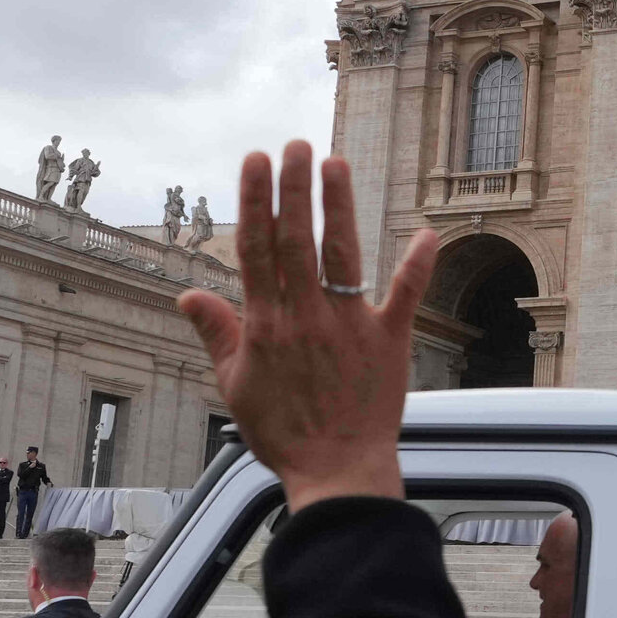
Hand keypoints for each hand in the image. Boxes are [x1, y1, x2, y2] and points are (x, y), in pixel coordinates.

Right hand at [178, 143, 436, 511]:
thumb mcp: (235, 384)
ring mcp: (349, 327)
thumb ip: (216, 332)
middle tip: (296, 145)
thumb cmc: (283, 434)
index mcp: (266, 325)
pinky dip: (418, 266)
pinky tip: (429, 232)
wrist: (335, 473)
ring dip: (339, 207)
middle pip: (297, 240)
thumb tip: (186, 293)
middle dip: (295, 188)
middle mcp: (305, 317)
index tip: (256, 160)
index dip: (256, 201)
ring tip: (336, 162)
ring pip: (342, 255)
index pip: (257, 249)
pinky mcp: (389, 343)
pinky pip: (406, 298)